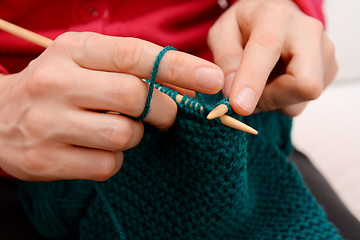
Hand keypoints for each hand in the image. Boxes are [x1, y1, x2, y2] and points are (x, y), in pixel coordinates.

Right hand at [0, 32, 223, 180]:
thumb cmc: (57, 86)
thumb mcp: (87, 63)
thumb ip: (132, 68)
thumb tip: (188, 85)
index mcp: (72, 50)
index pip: (136, 54)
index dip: (180, 67)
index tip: (212, 79)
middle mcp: (57, 82)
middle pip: (135, 97)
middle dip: (163, 109)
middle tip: (165, 114)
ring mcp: (49, 122)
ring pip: (124, 134)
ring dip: (136, 135)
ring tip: (119, 129)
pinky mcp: (46, 159)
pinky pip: (107, 164)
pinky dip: (115, 158)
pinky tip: (99, 148)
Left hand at [208, 0, 337, 115]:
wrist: (276, 18)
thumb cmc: (247, 25)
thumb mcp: (223, 33)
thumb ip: (225, 60)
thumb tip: (232, 92)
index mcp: (275, 18)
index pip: (267, 50)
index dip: (252, 81)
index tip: (239, 106)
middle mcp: (307, 33)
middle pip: (305, 84)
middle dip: (271, 98)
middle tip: (246, 95)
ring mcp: (324, 53)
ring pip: (299, 100)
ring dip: (272, 100)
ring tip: (261, 80)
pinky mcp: (328, 71)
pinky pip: (300, 104)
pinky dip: (281, 101)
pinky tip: (275, 82)